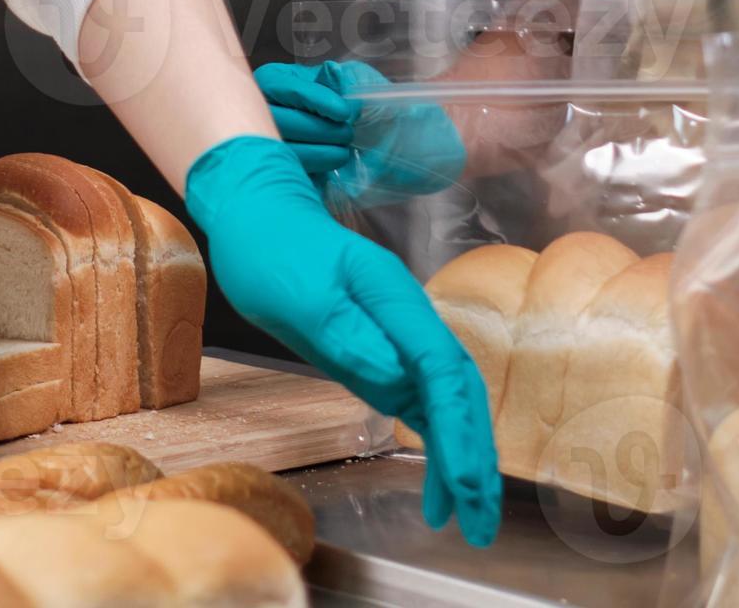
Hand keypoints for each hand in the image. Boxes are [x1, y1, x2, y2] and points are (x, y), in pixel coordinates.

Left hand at [184, 134, 500, 544]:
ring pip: (446, 406)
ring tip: (466, 523)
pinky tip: (435, 492)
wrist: (257, 213)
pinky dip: (434, 450)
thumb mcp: (299, 295)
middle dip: (474, 458)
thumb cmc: (273, 249)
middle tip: (480, 525)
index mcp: (396, 301)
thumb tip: (395, 382)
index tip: (468, 484)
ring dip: (460, 462)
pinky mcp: (384, 355)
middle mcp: (408, 321)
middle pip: (460, 393)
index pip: (443, 372)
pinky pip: (421, 408)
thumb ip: (347, 336)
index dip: (460, 431)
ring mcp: (399, 339)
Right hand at [256, 61, 465, 210]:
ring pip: (282, 149)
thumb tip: (335, 78)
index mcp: (281, 81)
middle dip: (318, 128)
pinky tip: (332, 169)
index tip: (343, 112)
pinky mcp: (282, 170)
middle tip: (347, 134)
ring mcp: (272, 142)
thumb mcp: (360, 84)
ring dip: (317, 152)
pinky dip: (312, 171)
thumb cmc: (369, 109)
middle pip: (279, 118)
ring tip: (343, 153)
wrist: (389, 146)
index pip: (280, 84)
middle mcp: (268, 109)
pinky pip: (290, 172)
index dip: (311, 98)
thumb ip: (345, 79)